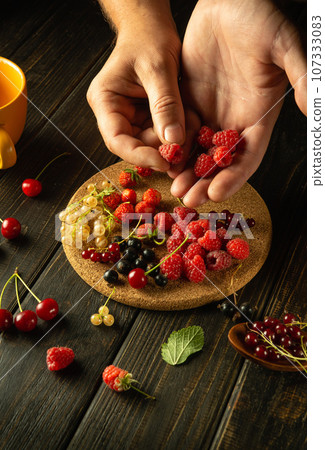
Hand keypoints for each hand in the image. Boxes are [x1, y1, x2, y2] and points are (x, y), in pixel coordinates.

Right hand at [87, 23, 184, 170]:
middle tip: (186, 150)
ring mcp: (132, 117)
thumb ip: (165, 105)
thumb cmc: (148, 38)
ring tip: (192, 128)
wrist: (151, 26)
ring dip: (174, 141)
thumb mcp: (158, 69)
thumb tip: (173, 141)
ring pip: (152, 143)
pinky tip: (192, 123)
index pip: (117, 140)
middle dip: (161, 150)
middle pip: (135, 145)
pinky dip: (178, 131)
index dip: (139, 155)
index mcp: (106, 102)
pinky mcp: (148, 117)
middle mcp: (116, 114)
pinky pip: (163, 133)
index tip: (165, 161)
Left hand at [171, 0, 306, 205]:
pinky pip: (179, 132)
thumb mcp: (283, 44)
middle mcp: (234, 121)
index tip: (217, 192)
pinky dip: (173, 149)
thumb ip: (299, 74)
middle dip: (205, 183)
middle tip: (189, 199)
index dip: (234, 177)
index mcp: (257, 116)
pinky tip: (162, 161)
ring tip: (174, 188)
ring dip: (187, 172)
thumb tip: (312, 104)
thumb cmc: (259, 19)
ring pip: (198, 152)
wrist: (227, 1)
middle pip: (220, 162)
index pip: (247, 156)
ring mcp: (210, 114)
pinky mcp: (189, 104)